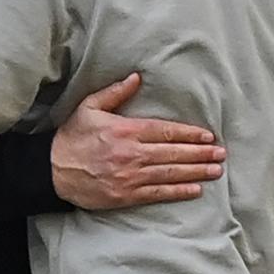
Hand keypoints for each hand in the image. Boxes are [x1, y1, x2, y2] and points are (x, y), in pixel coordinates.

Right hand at [51, 73, 225, 208]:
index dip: (189, 134)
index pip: (165, 131)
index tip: (208, 136)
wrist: (53, 169)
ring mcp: (129, 176)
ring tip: (215, 170)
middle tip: (221, 154)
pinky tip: (195, 189)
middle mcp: (132, 153)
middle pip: (173, 153)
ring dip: (195, 171)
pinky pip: (157, 193)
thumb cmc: (73, 136)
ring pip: (170, 173)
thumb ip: (115, 92)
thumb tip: (136, 78)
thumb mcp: (90, 107)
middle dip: (200, 153)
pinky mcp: (125, 195)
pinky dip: (177, 191)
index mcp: (126, 130)